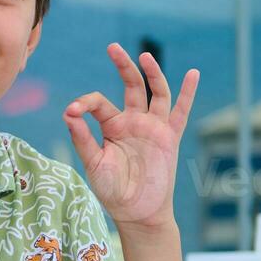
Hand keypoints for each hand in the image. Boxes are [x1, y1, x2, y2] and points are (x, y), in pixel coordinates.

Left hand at [63, 43, 198, 229]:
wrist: (137, 212)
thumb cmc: (112, 190)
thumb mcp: (93, 163)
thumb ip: (82, 138)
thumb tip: (68, 113)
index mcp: (112, 126)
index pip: (99, 102)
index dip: (85, 103)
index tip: (73, 111)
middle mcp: (133, 121)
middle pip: (131, 85)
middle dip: (123, 66)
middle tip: (112, 47)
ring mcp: (153, 127)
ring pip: (156, 93)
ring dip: (152, 73)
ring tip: (144, 56)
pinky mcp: (170, 138)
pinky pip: (181, 112)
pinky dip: (187, 93)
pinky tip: (192, 74)